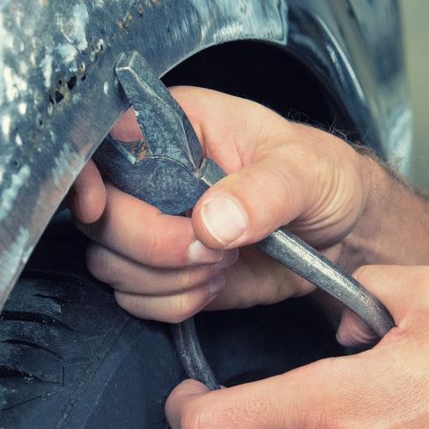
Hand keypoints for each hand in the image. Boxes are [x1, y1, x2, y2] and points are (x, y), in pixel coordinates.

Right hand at [68, 86, 375, 321]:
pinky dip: (174, 303)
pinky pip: (136, 299)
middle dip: (152, 244)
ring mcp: (152, 225)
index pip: (99, 144)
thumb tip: (212, 219)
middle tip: (211, 248)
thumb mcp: (305, 170)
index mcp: (172, 126)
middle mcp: (149, 174)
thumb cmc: (324, 178)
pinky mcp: (164, 272)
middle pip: (99, 216)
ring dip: (167, 279)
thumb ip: (262, 191)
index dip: (84, 177)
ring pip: (110, 263)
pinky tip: (215, 283)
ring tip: (223, 262)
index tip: (97, 205)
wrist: (343, 232)